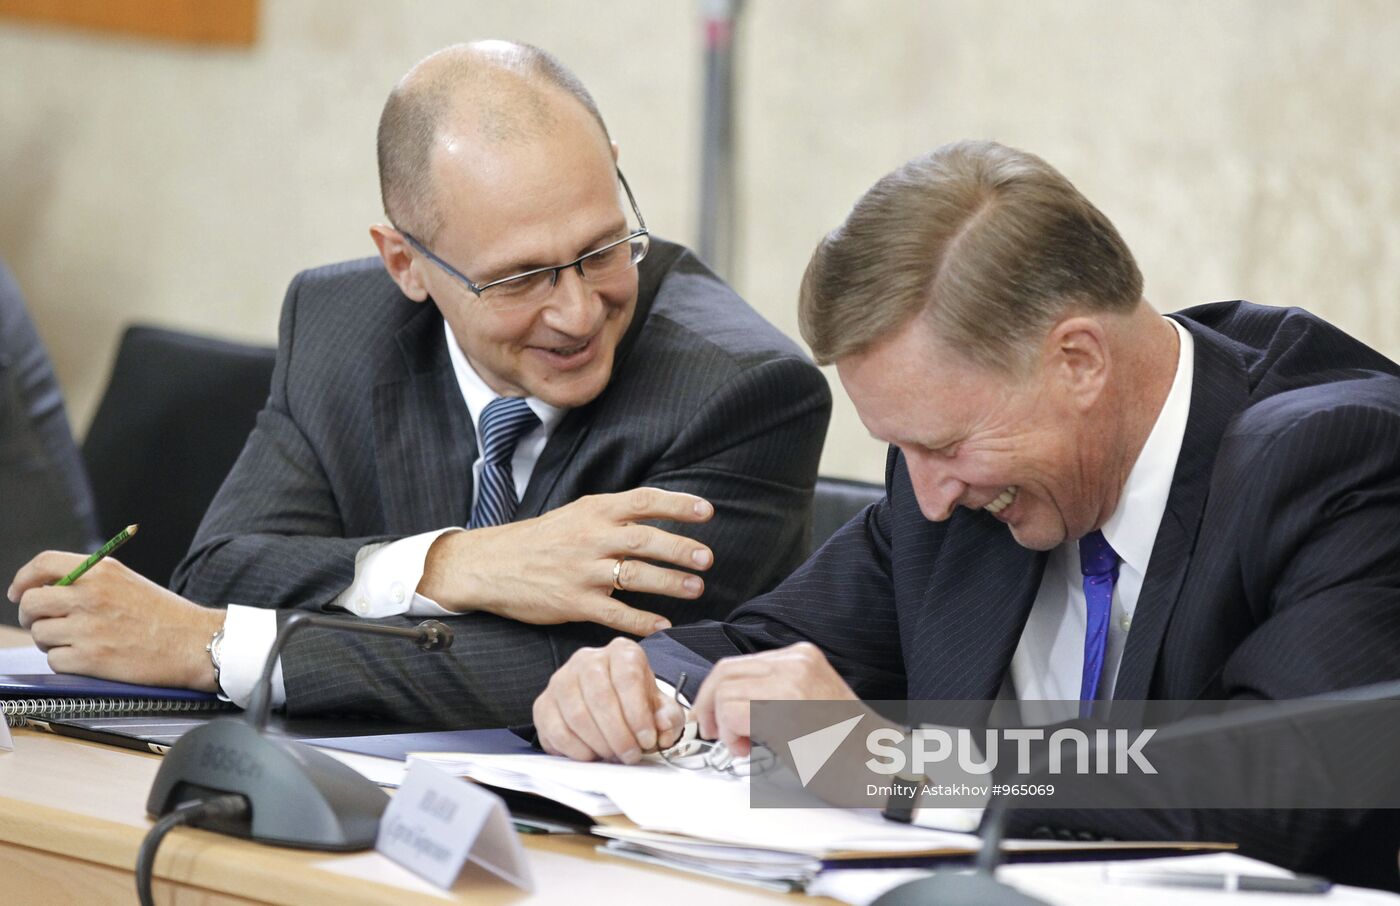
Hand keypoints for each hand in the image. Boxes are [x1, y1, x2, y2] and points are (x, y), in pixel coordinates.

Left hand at [8, 551, 224, 691]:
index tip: (18, 592)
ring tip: (79, 642)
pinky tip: (90, 658)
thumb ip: (89, 580)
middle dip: (31, 616)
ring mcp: (88, 628)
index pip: (43, 564)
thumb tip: (46, 590)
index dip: (23, 579)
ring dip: (52, 641)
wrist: (194, 643)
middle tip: (44, 623)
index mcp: (101, 571)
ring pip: (40, 634)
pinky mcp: (90, 659)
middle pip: (31, 603)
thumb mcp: (128, 582)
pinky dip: (66, 662)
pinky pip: (55, 660)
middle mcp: (90, 596)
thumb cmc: (164, 615)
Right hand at [420, 487, 714, 634]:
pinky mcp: (573, 602)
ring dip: (670, 583)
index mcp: (594, 510)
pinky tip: (662, 626)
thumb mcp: (576, 515)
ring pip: (635, 576)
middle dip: (680, 549)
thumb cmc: (541, 539)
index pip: (644, 500)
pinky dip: (642, 621)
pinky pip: (615, 613)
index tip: (706, 512)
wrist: (491, 564)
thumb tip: (658, 516)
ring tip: (696, 588)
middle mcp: (591, 537)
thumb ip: (614, 516)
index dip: (678, 505)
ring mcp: (582, 571)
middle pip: (645, 539)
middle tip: (707, 559)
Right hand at [533, 638, 685, 763]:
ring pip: (577, 715)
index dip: (639, 715)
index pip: (628, 678)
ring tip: (614, 755)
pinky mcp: (543, 703)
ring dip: (599, 743)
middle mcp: (588, 658)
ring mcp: (561, 679)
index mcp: (621, 652)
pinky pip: (556, 730)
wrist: (610, 706)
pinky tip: (592, 755)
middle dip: (619, 734)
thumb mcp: (660, 708)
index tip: (647, 740)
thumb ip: (668, 716)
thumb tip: (661, 725)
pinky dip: (577, 750)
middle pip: (600, 697)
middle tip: (630, 755)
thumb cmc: (636, 705)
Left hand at [692, 642, 857, 757]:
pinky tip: (746, 748)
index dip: (715, 693)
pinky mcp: (784, 708)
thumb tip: (731, 703)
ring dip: (721, 724)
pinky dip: (729, 734)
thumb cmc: (848, 745)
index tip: (712, 716)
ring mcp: (790, 682)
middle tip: (713, 731)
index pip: (738, 664)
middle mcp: (795, 662)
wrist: (881, 765)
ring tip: (741, 745)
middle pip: (725, 672)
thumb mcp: (809, 700)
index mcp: (801, 657)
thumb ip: (773, 692)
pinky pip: (732, 711)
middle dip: (708, 705)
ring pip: (723, 691)